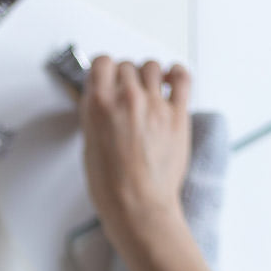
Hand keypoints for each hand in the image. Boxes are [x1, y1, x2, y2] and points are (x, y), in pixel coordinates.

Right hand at [80, 57, 191, 244]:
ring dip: (147, 74)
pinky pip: (182, 78)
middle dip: (124, 76)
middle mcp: (127, 99)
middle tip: (125, 90)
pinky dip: (177, 73)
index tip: (106, 75)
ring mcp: (155, 105)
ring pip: (152, 67)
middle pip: (126, 65)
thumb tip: (102, 102)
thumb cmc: (111, 187)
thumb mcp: (88, 146)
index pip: (102, 62)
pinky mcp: (177, 115)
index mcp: (99, 106)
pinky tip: (172, 79)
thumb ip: (95, 117)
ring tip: (148, 87)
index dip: (103, 69)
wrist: (138, 207)